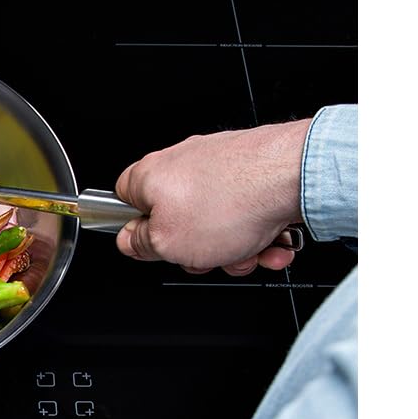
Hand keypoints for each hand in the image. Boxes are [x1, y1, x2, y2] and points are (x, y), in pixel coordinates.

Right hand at [113, 118, 311, 275]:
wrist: (292, 177)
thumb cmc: (232, 203)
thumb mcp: (167, 243)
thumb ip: (140, 244)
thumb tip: (130, 241)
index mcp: (150, 177)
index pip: (125, 201)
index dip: (137, 229)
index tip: (152, 246)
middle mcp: (183, 163)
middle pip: (177, 219)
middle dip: (197, 247)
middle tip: (209, 255)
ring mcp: (220, 164)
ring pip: (217, 221)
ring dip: (234, 246)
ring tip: (250, 251)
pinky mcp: (252, 169)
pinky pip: (246, 211)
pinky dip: (259, 232)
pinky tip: (271, 242)